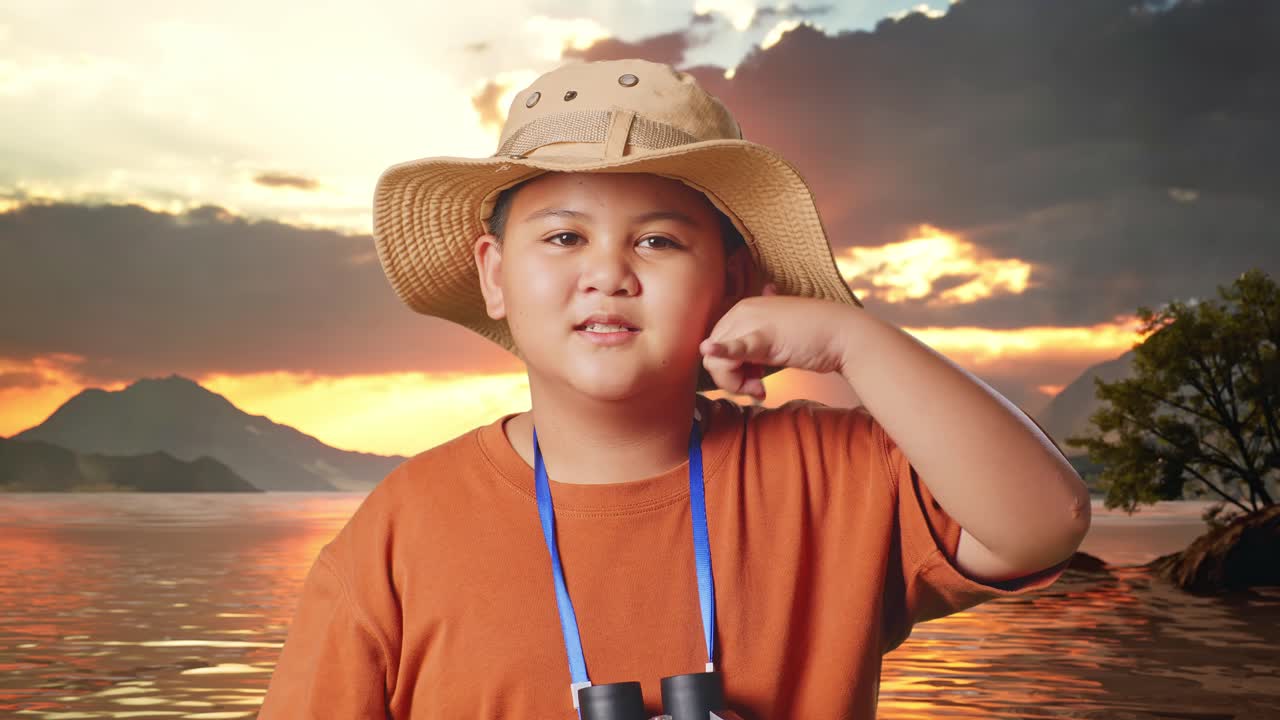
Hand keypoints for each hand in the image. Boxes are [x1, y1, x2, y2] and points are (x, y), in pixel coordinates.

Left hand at [699, 283, 855, 400]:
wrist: (843, 335)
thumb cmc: (812, 337)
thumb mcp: (775, 339)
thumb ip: (756, 348)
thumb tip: (749, 368)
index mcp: (742, 309)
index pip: (716, 346)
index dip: (730, 370)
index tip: (754, 380)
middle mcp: (742, 311)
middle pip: (713, 356)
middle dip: (731, 380)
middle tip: (757, 389)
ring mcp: (751, 321)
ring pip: (718, 363)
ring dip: (737, 385)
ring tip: (760, 389)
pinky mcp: (763, 337)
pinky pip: (734, 347)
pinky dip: (721, 352)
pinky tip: (710, 350)